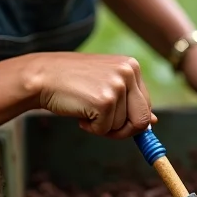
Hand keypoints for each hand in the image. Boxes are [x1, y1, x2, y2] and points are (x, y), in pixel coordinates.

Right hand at [29, 53, 155, 138]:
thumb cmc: (72, 82)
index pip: (146, 105)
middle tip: (101, 125)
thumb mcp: (105, 85)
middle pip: (142, 119)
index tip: (114, 122)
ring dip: (103, 127)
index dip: (130, 120)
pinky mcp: (105, 100)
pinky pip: (106, 130)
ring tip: (85, 109)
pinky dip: (91, 129)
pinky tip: (79, 113)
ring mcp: (118, 85)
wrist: (42, 76)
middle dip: (123, 130)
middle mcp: (129, 72)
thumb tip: (153, 121)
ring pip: (123, 127)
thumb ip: (129, 100)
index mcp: (132, 66)